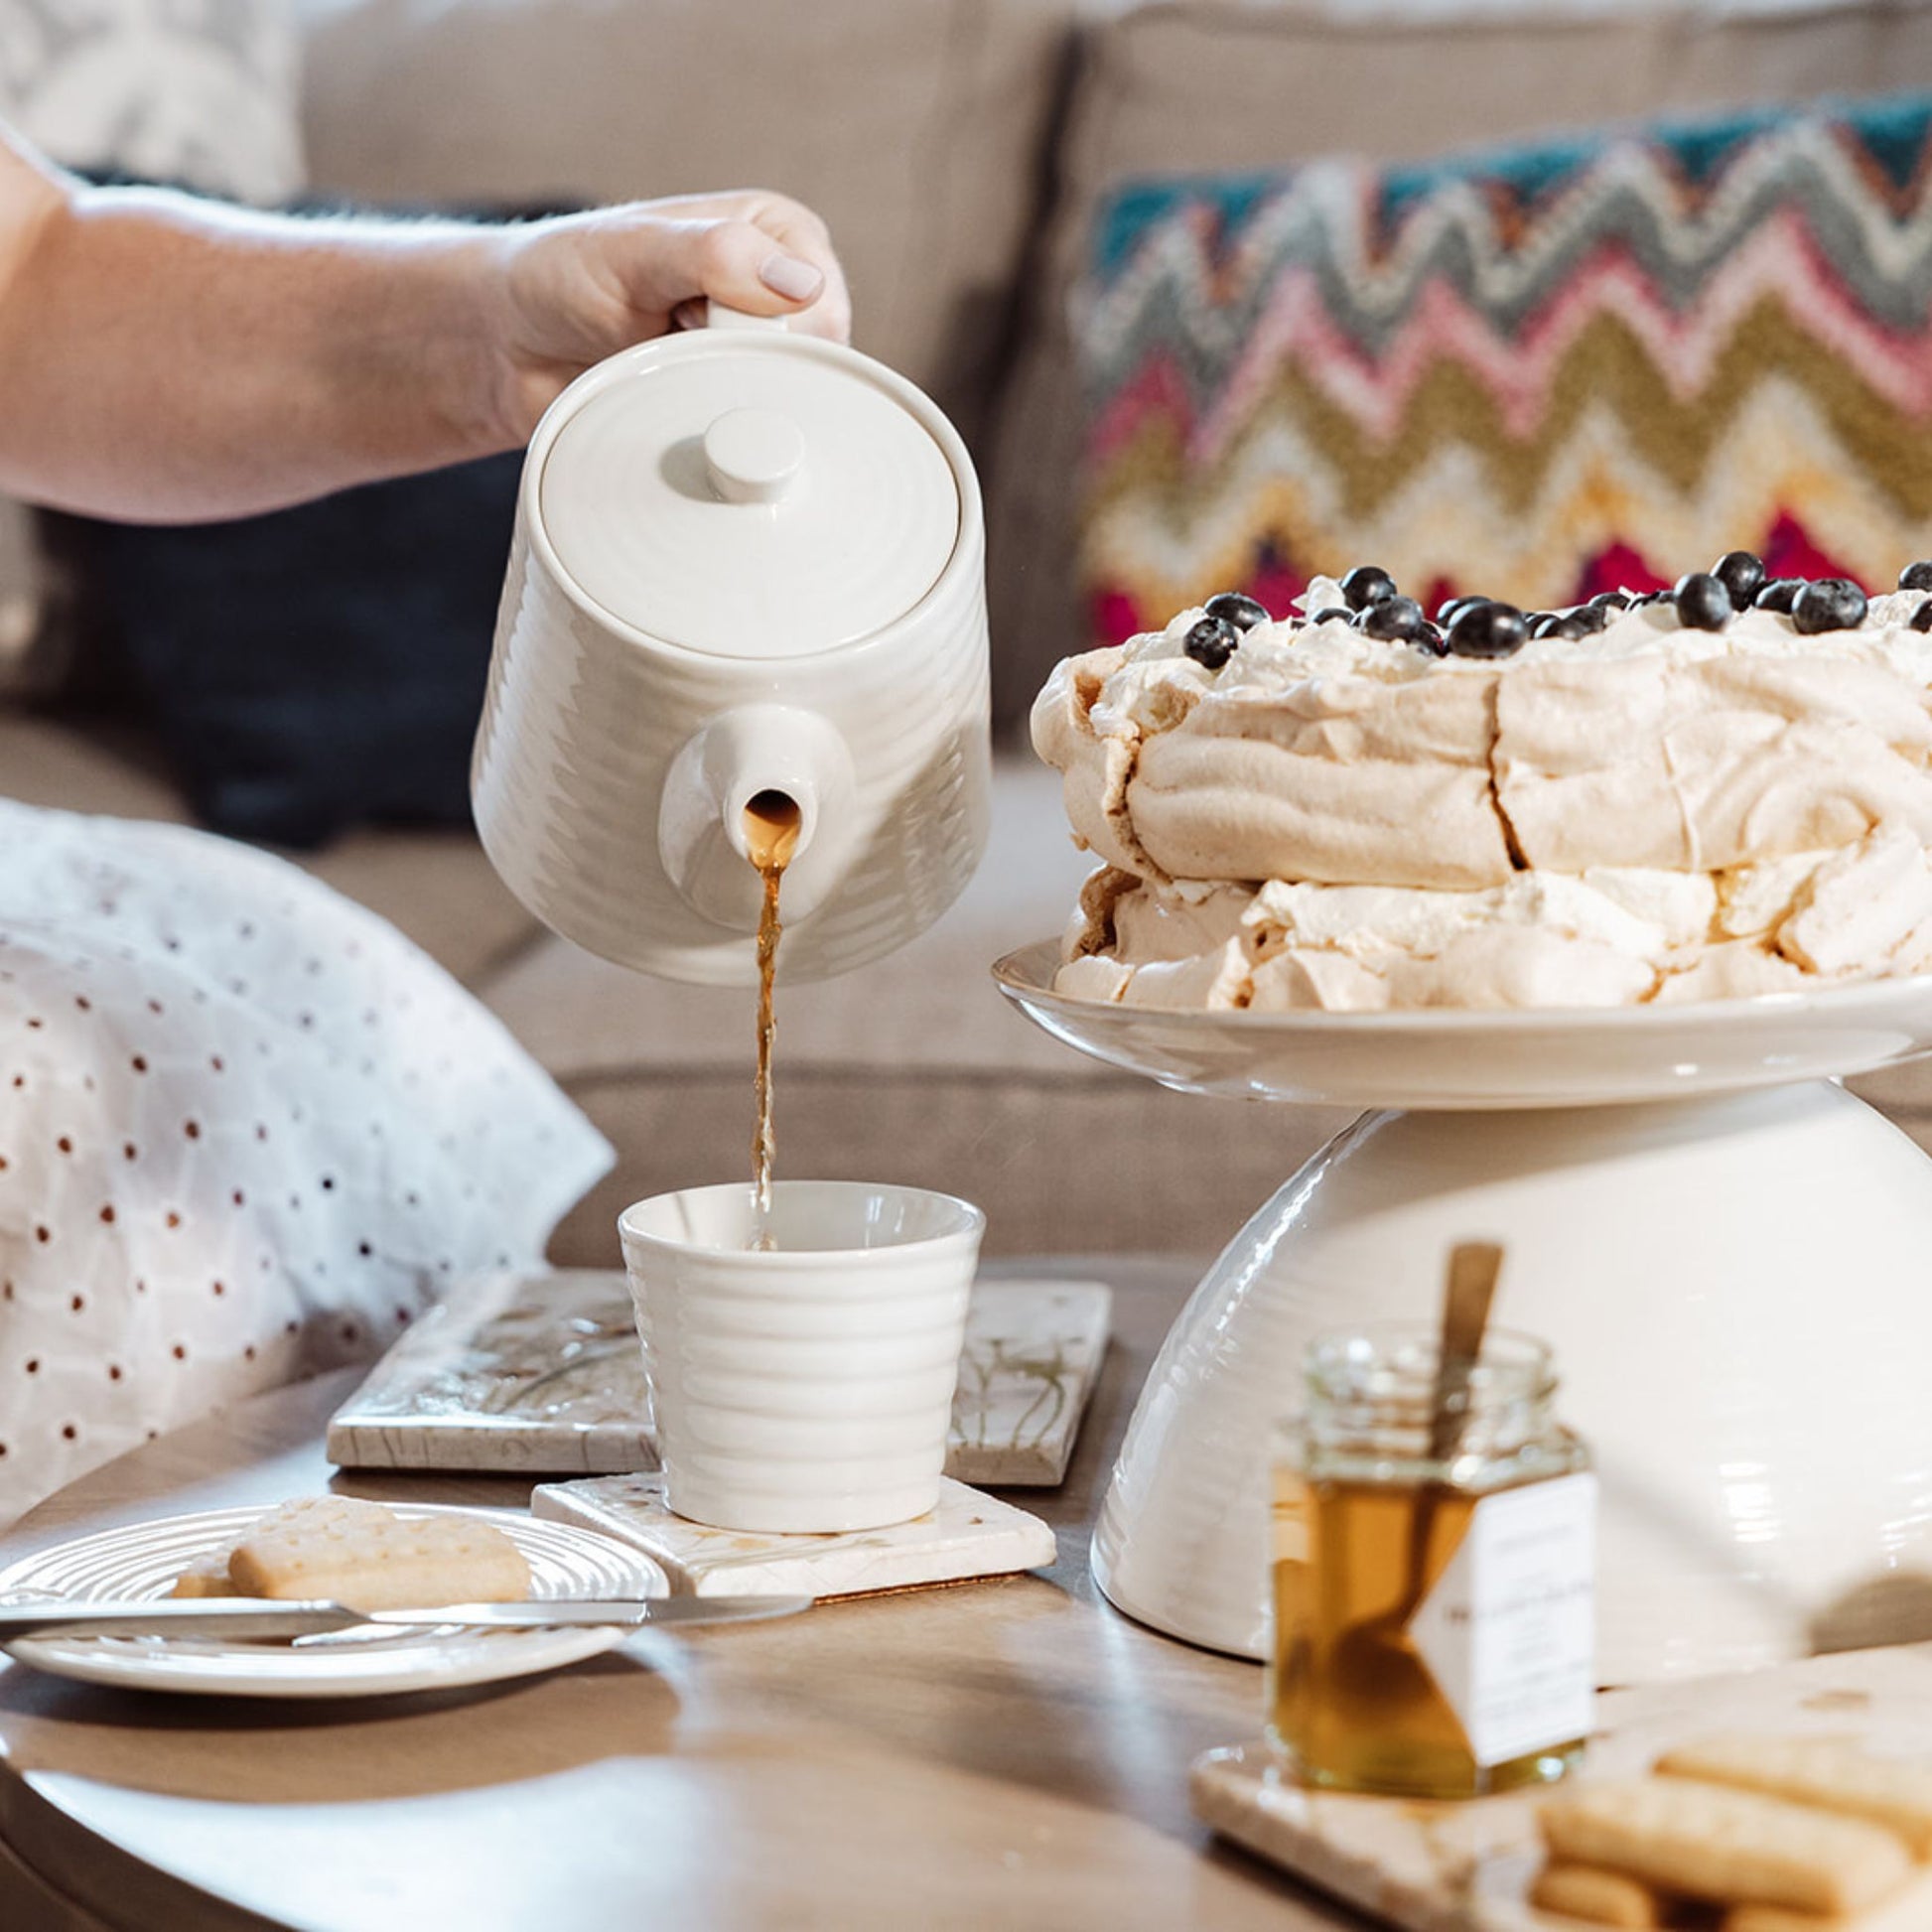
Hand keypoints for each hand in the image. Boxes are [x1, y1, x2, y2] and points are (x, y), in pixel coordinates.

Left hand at [484, 189, 850, 441]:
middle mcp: (780, 291)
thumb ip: (714, 256)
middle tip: (673, 347)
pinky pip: (758, 448)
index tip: (692, 321)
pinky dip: (717, 441)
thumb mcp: (632, 253)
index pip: (821, 305)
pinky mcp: (736, 407)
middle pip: (814, 365)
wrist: (507, 346)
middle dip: (745, 371)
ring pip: (791, 410)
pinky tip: (674, 411)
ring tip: (668, 374)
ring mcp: (760, 355)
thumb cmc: (560, 279)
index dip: (764, 331)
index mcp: (774, 232)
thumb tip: (801, 283)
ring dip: (728, 406)